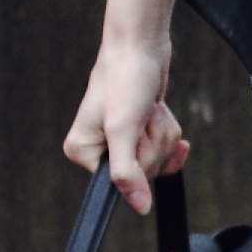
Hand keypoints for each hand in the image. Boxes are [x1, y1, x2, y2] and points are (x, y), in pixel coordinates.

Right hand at [65, 0, 190, 215]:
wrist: (141, 44)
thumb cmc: (125, 79)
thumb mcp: (123, 129)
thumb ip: (127, 173)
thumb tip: (140, 208)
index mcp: (82, 152)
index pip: (121, 184)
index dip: (138, 160)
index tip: (133, 132)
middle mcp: (100, 149)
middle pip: (144, 172)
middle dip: (154, 142)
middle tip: (142, 114)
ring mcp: (122, 141)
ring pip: (158, 158)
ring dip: (162, 131)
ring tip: (149, 107)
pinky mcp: (141, 132)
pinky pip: (165, 149)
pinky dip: (170, 133)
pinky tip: (165, 116)